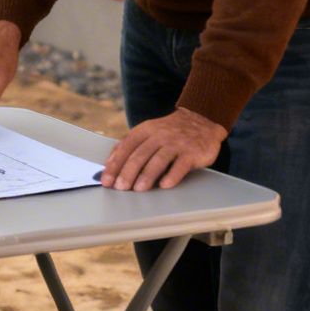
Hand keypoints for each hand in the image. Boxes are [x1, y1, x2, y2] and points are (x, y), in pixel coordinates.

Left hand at [102, 107, 227, 190]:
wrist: (202, 121)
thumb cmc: (171, 132)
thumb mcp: (150, 131)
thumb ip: (131, 145)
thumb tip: (110, 163)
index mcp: (146, 129)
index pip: (126, 146)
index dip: (115, 164)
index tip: (107, 179)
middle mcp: (160, 135)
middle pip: (140, 155)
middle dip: (128, 172)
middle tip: (120, 187)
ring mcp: (177, 143)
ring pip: (159, 160)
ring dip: (147, 176)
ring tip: (138, 189)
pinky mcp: (192, 152)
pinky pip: (180, 165)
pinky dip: (172, 176)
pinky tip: (164, 185)